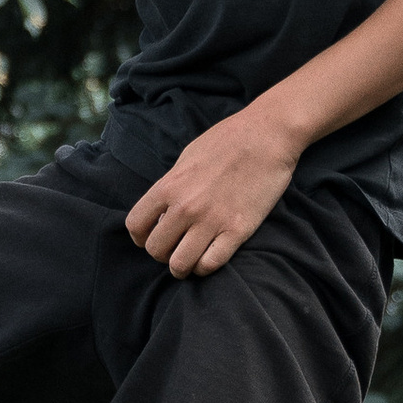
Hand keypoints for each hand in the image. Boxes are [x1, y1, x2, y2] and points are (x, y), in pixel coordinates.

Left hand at [125, 110, 300, 279]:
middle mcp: (185, 207)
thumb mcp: (187, 158)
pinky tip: (209, 258)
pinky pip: (211, 264)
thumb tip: (161, 212)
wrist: (267, 135)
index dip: (141, 237)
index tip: (153, 237)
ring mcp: (211, 220)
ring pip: (180, 265)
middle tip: (175, 249)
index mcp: (168, 187)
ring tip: (190, 260)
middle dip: (162, 254)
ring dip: (182, 267)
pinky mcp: (237, 230)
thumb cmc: (226, 141)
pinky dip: (206, 267)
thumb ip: (171, 186)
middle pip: (156, 250)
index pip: (136, 226)